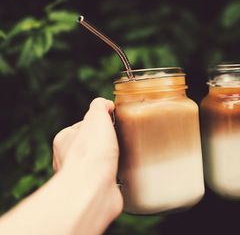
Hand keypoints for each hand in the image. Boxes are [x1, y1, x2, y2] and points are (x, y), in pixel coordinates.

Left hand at [52, 98, 121, 220]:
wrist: (93, 188)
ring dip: (108, 162)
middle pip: (90, 145)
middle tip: (117, 142)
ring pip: (96, 164)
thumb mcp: (96, 117)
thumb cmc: (91, 153)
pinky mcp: (90, 192)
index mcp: (64, 139)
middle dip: (104, 144)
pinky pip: (103, 181)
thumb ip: (99, 106)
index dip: (100, 124)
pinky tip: (119, 175)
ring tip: (119, 159)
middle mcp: (66, 159)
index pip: (83, 126)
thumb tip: (106, 104)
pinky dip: (112, 177)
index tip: (112, 125)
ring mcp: (78, 177)